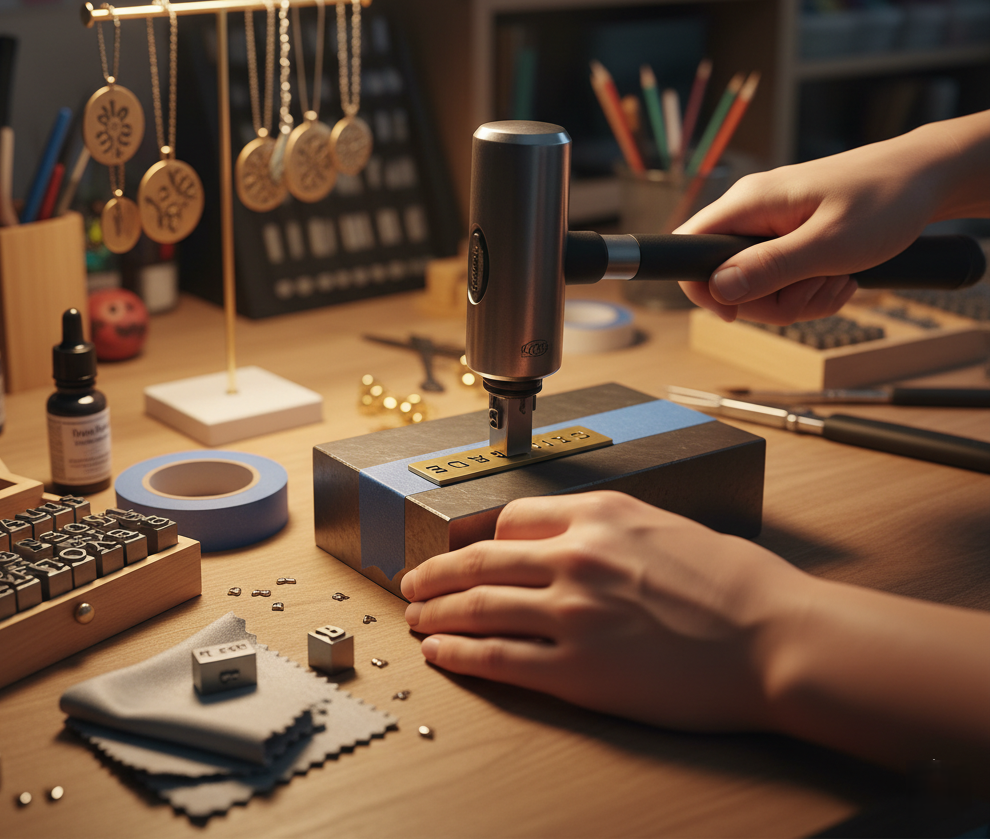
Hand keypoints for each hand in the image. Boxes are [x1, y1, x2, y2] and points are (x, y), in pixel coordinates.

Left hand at [401, 491, 808, 732]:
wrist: (775, 637)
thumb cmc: (736, 583)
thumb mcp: (666, 525)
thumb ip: (609, 527)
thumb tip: (569, 539)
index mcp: (599, 515)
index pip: (512, 520)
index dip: (479, 540)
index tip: (466, 553)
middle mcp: (576, 556)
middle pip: (479, 561)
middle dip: (435, 572)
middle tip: (411, 583)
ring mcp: (573, 614)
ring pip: (478, 606)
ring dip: (435, 612)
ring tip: (414, 618)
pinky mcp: (577, 670)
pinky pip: (498, 658)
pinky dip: (459, 654)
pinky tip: (440, 653)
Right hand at [673, 113, 989, 323]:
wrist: (928, 178)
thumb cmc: (886, 200)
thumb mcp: (829, 244)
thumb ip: (770, 267)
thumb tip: (718, 289)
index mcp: (749, 203)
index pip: (689, 247)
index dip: (703, 289)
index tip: (738, 314)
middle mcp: (752, 212)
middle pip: (726, 279)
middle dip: (769, 302)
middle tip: (813, 292)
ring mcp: (771, 225)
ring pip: (757, 286)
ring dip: (797, 299)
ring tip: (836, 281)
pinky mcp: (790, 237)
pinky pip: (782, 280)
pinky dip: (810, 291)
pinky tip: (839, 279)